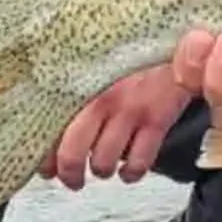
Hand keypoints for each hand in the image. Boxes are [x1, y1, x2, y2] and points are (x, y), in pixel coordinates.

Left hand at [43, 65, 194, 188]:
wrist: (177, 42)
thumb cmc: (132, 53)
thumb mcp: (95, 62)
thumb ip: (72, 87)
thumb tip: (48, 123)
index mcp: (78, 84)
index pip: (48, 130)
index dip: (44, 157)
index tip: (46, 167)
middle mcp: (99, 99)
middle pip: (72, 156)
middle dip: (70, 176)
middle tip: (73, 179)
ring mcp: (129, 111)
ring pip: (103, 164)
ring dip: (103, 170)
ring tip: (105, 165)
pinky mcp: (156, 120)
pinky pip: (138, 164)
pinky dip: (131, 173)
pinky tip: (130, 167)